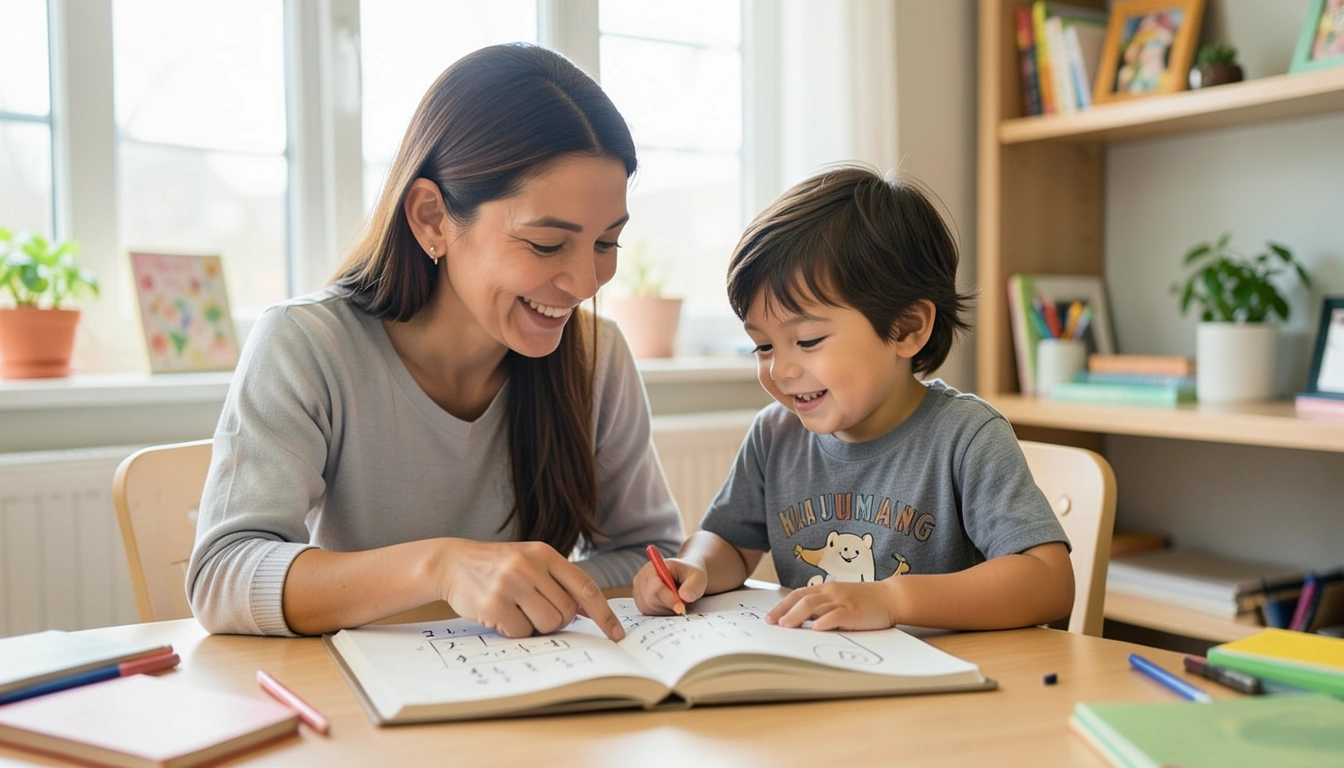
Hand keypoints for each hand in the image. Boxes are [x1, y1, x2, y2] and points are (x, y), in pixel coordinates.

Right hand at [437, 539, 623, 640]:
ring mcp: (511, 583)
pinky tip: (501, 615)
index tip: (616, 634)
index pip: (585, 587)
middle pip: (567, 612)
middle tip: (536, 612)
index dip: (604, 614)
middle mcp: (530, 565)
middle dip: (557, 620)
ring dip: (536, 627)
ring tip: (518, 611)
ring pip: (547, 624)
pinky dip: (514, 631)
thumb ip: (558, 582)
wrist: (451, 563)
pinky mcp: (493, 603)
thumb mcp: (530, 562)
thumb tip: (590, 612)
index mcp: (545, 554)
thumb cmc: (497, 567)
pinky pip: (521, 633)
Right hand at [632, 557, 706, 615]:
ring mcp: (638, 591)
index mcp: (653, 568)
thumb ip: (693, 585)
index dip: (668, 599)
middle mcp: (641, 578)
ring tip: (676, 600)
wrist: (684, 577)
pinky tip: (669, 605)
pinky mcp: (640, 602)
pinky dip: (661, 613)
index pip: (655, 587)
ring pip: (649, 609)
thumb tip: (685, 596)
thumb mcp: (698, 577)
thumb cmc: (689, 574)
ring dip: (665, 610)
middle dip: (668, 605)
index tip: (681, 608)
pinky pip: (648, 614)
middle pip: (651, 600)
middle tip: (683, 603)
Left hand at [765, 581, 899, 630]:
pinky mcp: (854, 611)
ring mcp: (842, 601)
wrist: (891, 597)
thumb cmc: (864, 601)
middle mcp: (831, 592)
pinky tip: (816, 629)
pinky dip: (825, 622)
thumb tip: (801, 623)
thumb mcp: (840, 600)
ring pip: (815, 606)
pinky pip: (837, 615)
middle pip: (802, 600)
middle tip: (772, 624)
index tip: (769, 618)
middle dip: (784, 612)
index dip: (782, 606)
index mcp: (826, 589)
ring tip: (786, 627)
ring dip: (797, 616)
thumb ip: (822, 608)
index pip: (798, 595)